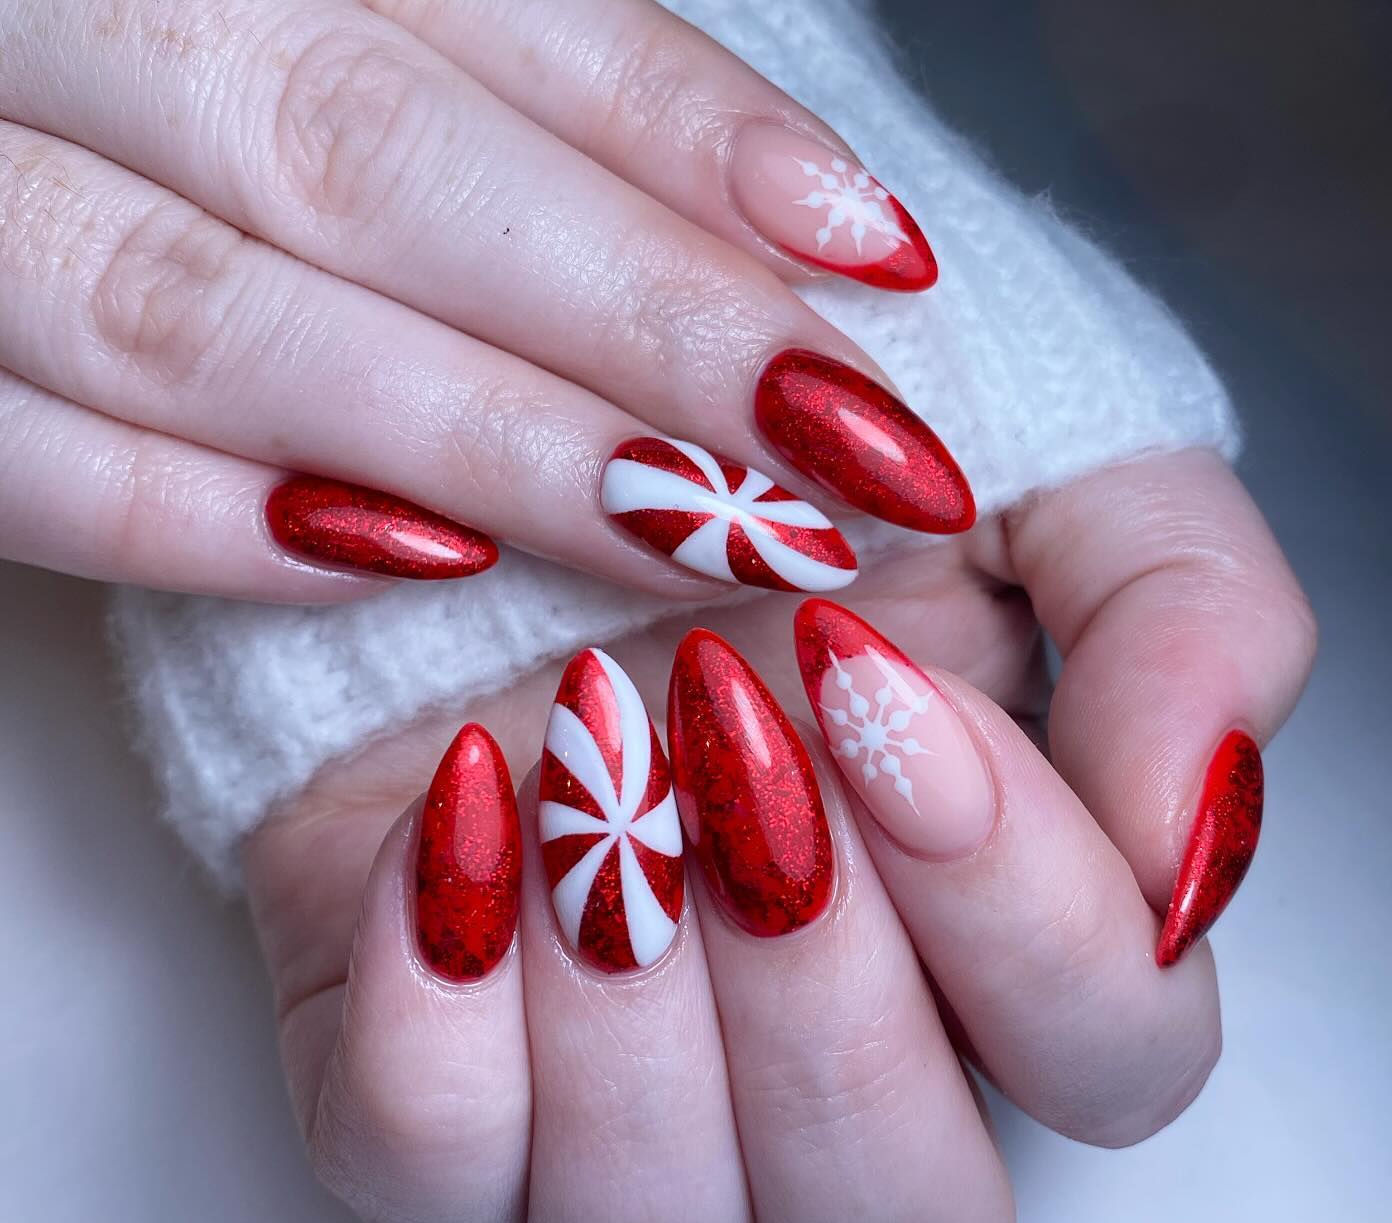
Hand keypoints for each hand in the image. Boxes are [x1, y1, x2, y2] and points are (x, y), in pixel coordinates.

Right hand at [0, 0, 952, 597]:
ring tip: (685, 530)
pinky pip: (21, 457)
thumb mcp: (316, 12)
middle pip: (376, 164)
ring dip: (477, 442)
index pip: (499, 0)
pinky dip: (198, 524)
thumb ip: (497, 86)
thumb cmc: (167, 64)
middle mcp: (70, 6)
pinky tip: (398, 570)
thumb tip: (771, 220)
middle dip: (636, 322)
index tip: (880, 261)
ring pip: (207, 318)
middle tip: (840, 452)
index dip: (695, 135)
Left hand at [245, 449, 1315, 1222]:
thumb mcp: (1044, 470)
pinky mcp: (428, 1087)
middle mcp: (820, 1095)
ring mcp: (614, 1127)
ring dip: (632, 1028)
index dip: (1026, 911)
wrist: (544, 436)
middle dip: (829, 1008)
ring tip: (597, 778)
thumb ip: (1184, 618)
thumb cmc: (794, 472)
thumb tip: (1187, 844)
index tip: (881, 693)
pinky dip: (435, 1019)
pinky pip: (424, 1180)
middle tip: (741, 755)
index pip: (1110, 1068)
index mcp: (999, 963)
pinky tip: (472, 807)